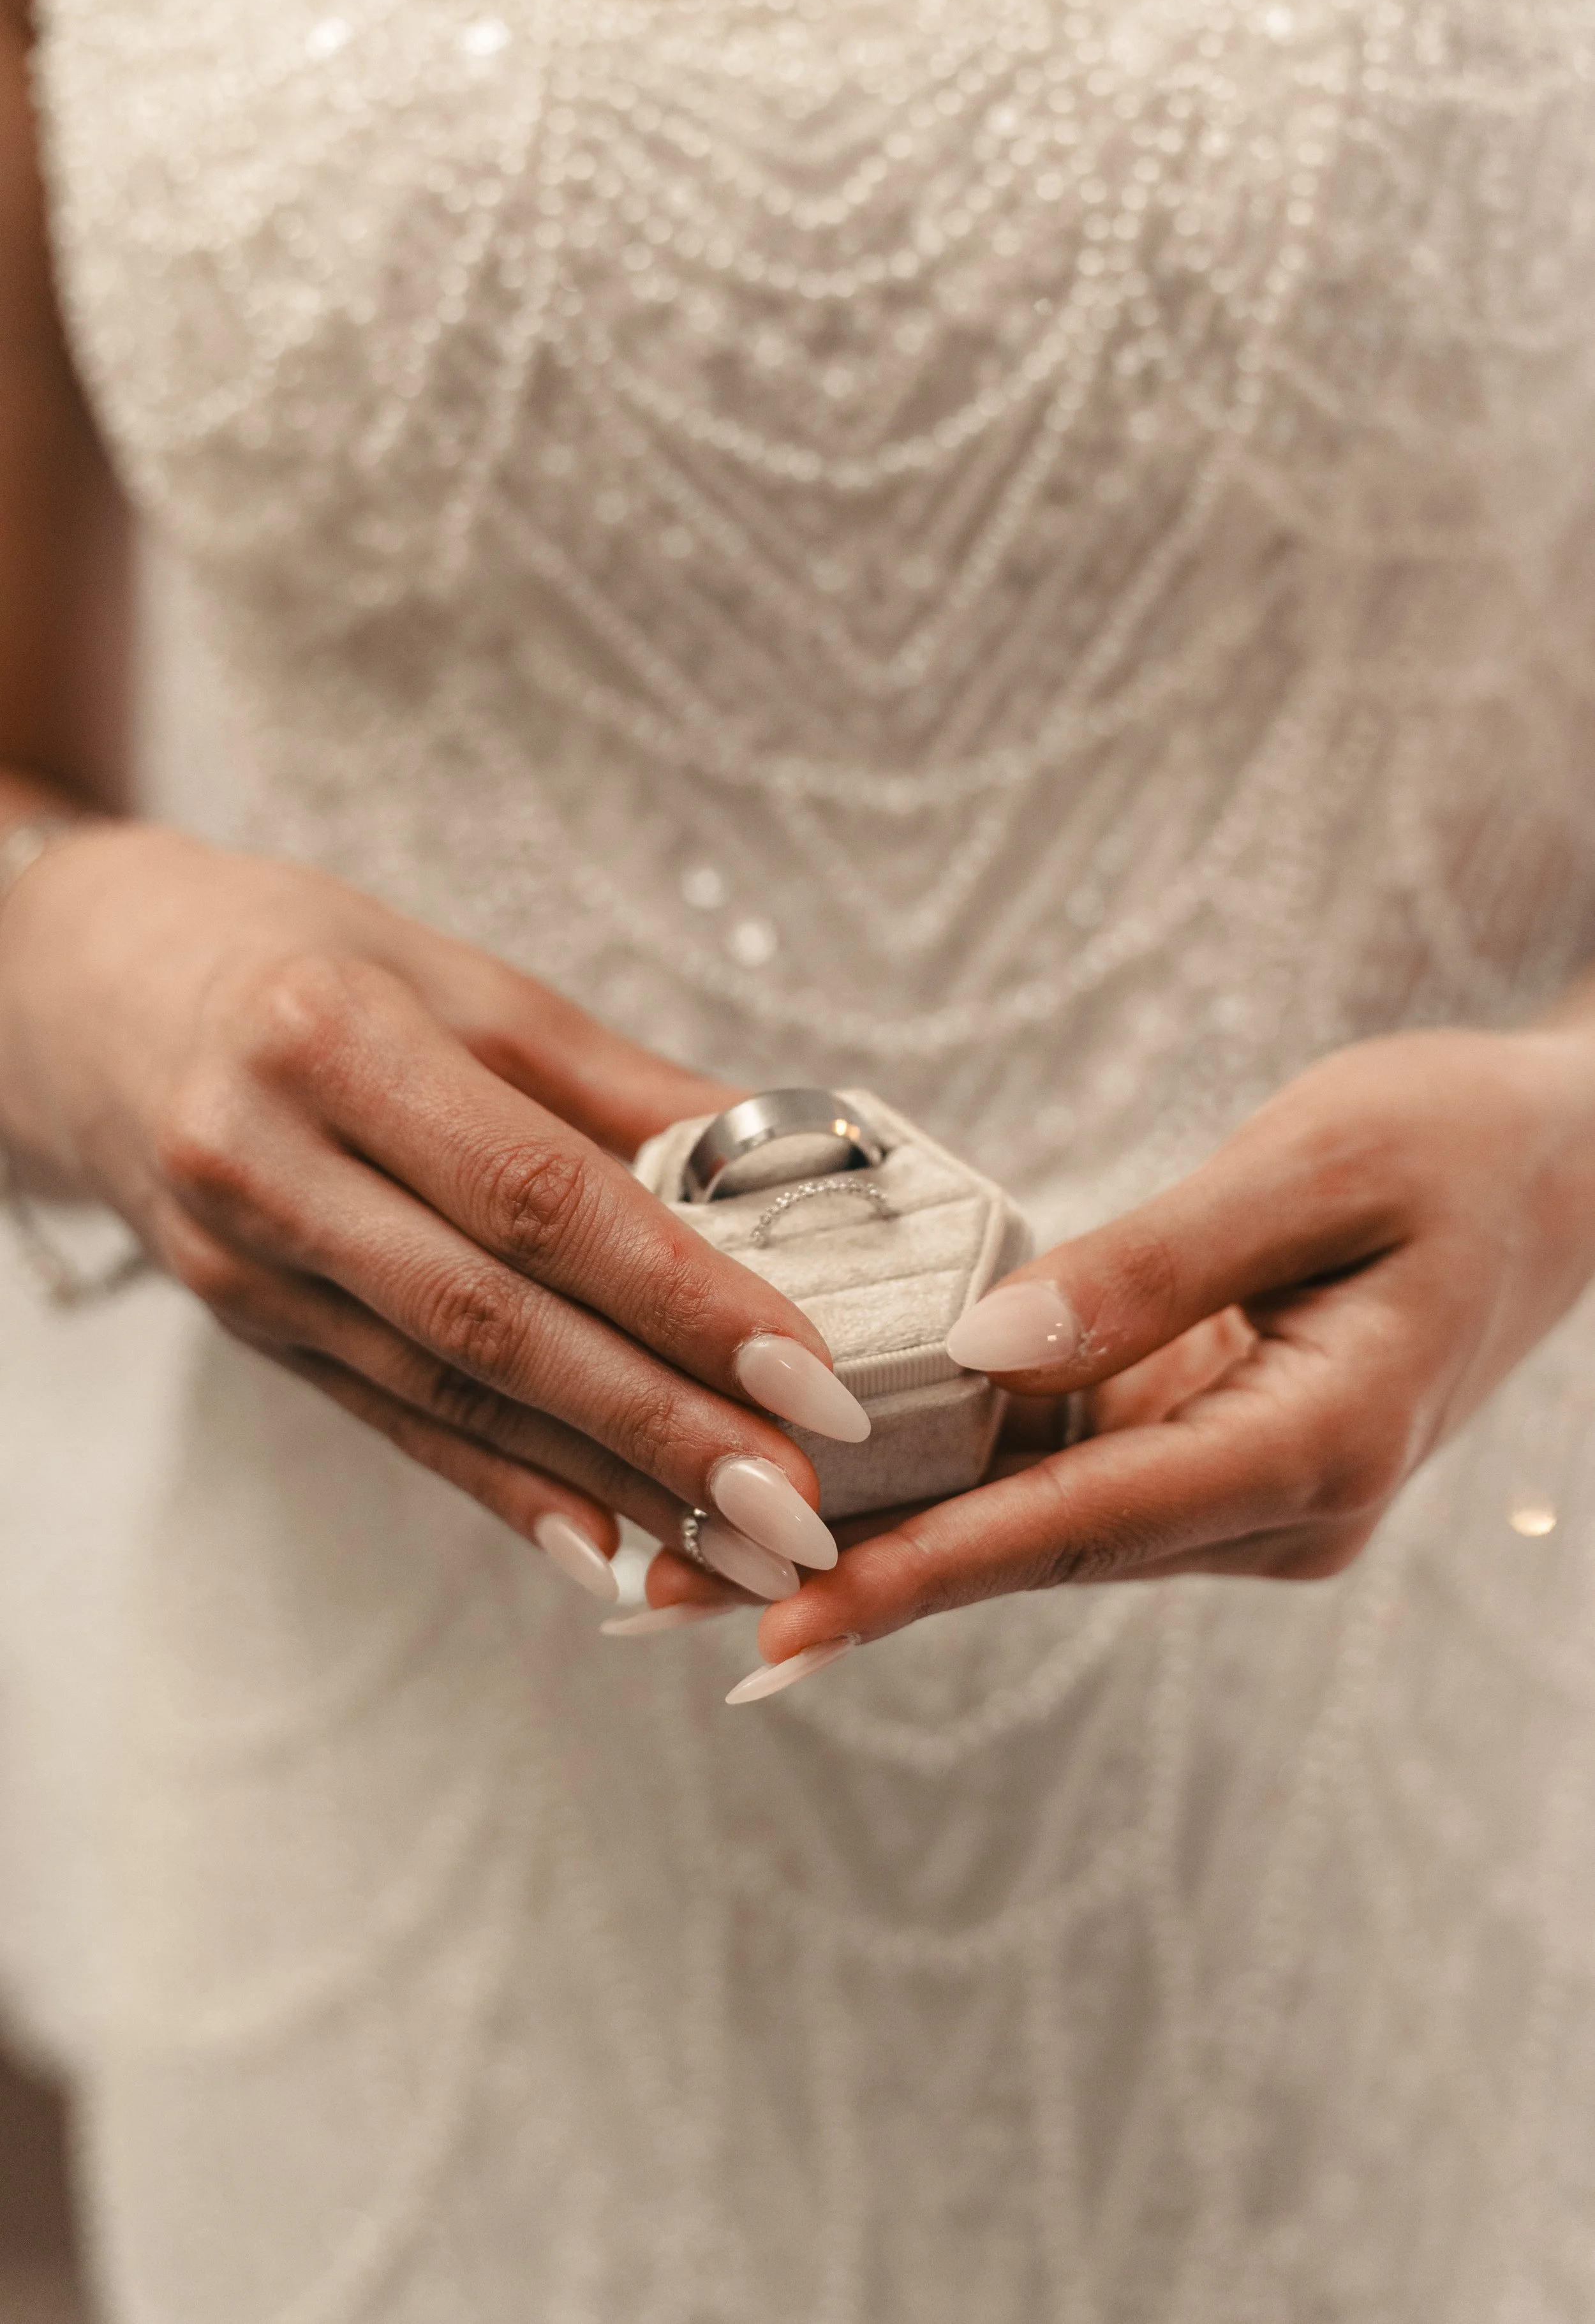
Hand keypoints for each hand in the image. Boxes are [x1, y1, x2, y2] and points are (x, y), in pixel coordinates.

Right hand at [0, 825, 865, 1595]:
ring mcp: (244, 1266)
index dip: (679, 1294)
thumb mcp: (453, 973)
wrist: (88, 995)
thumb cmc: (296, 958)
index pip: (536, 1194)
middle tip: (798, 1504)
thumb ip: (613, 1081)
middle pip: (494, 1320)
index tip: (807, 1372)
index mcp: (332, 1041)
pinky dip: (507, 1486)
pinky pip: (394, 1421)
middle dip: (661, 1425)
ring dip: (606, 1482)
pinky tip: (604, 1549)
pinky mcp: (249, 1329)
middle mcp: (268, 1165)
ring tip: (739, 1546)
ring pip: (449, 1394)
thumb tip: (782, 1155)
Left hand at [724, 1025, 1594, 1673]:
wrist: (1570, 1169)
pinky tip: (824, 1480)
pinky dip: (946, 1483)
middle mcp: (1277, 1507)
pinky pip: (1061, 1478)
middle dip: (846, 1573)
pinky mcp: (1216, 1455)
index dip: (915, 1572)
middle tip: (656, 1598)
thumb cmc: (1458, 1146)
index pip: (1074, 1525)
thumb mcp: (1318, 1166)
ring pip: (1031, 1527)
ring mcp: (1247, 1494)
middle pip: (1027, 1549)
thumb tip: (983, 1345)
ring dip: (874, 1538)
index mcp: (1313, 1446)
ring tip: (688, 1551)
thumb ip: (1155, 1262)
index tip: (773, 1616)